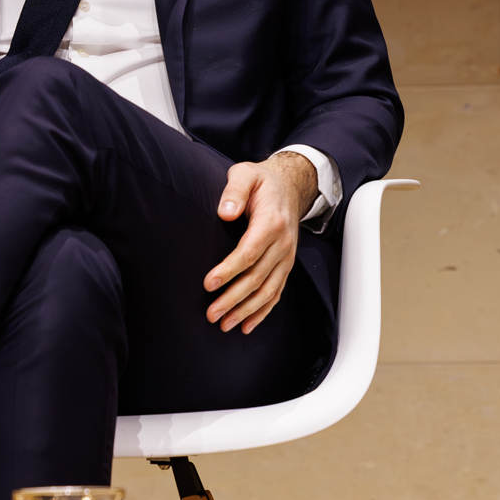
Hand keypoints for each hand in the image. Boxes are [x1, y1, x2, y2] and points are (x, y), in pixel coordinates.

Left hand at [203, 151, 318, 332]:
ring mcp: (286, 257)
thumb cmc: (262, 182)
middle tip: (211, 313)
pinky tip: (247, 325)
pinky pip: (276, 292)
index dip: (229, 270)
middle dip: (233, 298)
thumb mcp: (246, 174)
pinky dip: (263, 311)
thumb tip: (225, 212)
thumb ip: (235, 191)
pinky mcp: (285, 265)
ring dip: (246, 310)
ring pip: (268, 290)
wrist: (290, 186)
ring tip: (225, 324)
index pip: (249, 252)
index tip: (208, 283)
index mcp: (271, 223)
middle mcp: (283, 244)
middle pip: (257, 277)